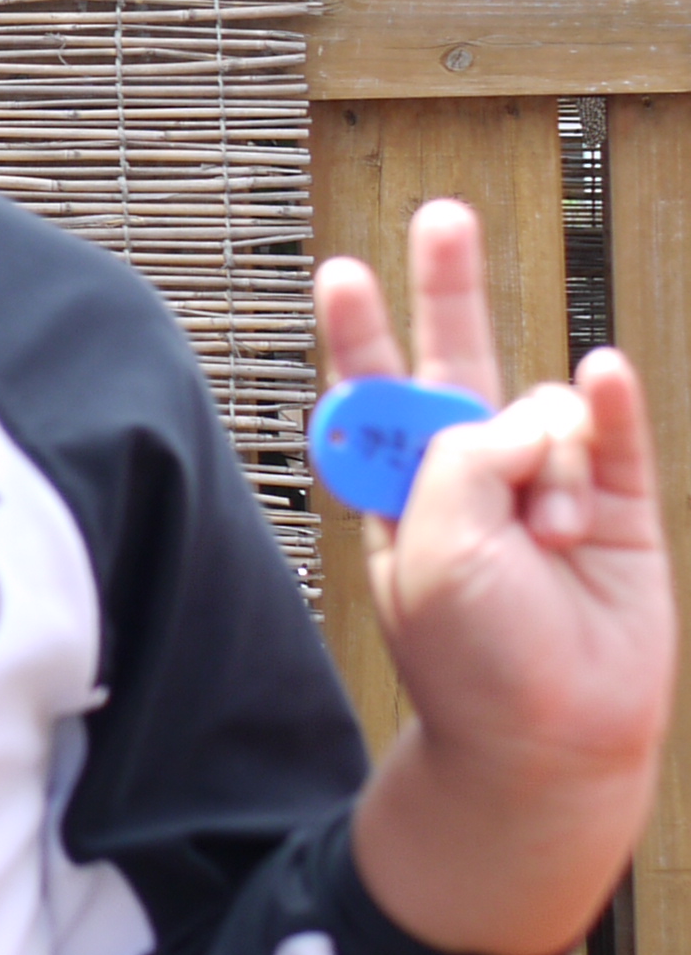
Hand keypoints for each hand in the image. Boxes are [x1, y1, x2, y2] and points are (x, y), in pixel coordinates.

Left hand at [318, 198, 674, 954]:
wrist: (547, 736)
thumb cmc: (468, 654)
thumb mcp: (431, 544)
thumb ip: (459, 457)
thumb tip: (526, 411)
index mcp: (400, 485)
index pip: (372, 393)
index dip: (357, 332)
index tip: (338, 271)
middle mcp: (469, 472)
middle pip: (455, 359)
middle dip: (447, 286)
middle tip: (442, 217)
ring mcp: (544, 484)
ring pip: (544, 411)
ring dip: (548, 467)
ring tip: (550, 542)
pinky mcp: (616, 504)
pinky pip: (611, 431)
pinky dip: (606, 402)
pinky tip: (603, 371)